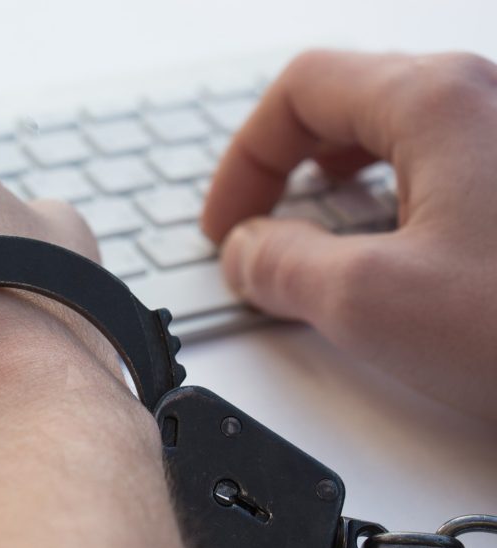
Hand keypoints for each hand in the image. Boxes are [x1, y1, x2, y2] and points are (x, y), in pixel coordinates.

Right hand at [203, 50, 496, 419]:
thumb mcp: (371, 304)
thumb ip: (281, 266)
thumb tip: (248, 253)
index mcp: (437, 100)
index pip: (300, 93)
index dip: (244, 161)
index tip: (227, 228)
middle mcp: (487, 98)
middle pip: (351, 101)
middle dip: (287, 165)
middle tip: (263, 226)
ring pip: (402, 130)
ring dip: (342, 179)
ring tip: (322, 231)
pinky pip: (450, 163)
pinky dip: (399, 197)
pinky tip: (402, 249)